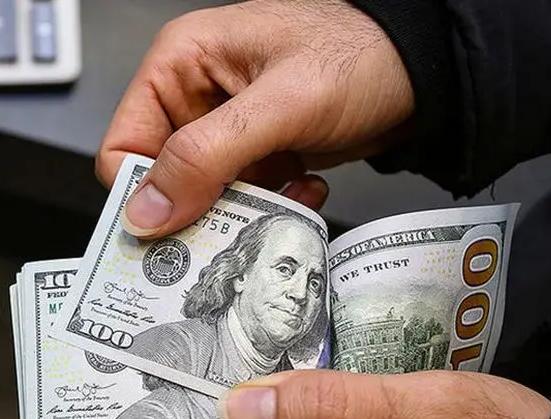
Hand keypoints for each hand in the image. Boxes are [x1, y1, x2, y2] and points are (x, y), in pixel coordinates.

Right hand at [98, 0, 414, 236]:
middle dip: (196, 207)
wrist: (427, 69)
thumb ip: (207, 157)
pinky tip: (300, 185)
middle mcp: (194, 95)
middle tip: (230, 225)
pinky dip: (267, 204)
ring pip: (199, 195)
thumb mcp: (280, 106)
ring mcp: (225, 126)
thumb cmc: (363, 56)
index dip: (140, 193)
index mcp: (180, 64)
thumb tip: (147, 211)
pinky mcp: (254, 151)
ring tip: (281, 195)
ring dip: (239, 210)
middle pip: (159, 178)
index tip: (169, 230)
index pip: (122, 145)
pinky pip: (237, 197)